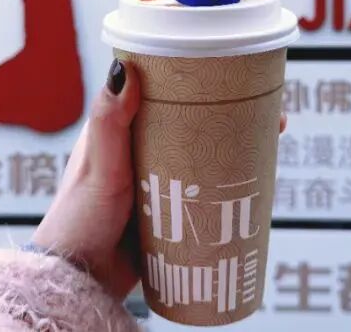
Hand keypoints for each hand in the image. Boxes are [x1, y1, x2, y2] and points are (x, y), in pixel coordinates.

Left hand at [31, 59, 287, 299]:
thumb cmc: (79, 219)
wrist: (80, 281)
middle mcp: (140, 153)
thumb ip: (109, 121)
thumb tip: (126, 68)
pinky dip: (227, 188)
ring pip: (203, 160)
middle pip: (193, 126)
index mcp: (120, 131)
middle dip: (231, 119)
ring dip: (234, 152)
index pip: (165, 95)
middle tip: (271, 117)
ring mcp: (157, 184)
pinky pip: (205, 195)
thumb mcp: (101, 165)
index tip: (236, 75)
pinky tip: (252, 188)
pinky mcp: (170, 215)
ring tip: (271, 147)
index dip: (200, 83)